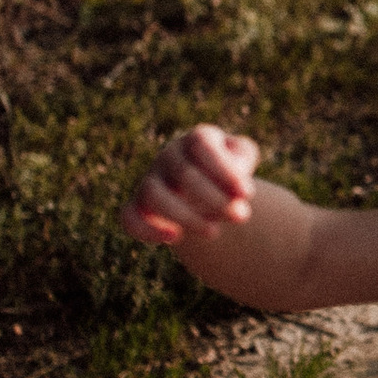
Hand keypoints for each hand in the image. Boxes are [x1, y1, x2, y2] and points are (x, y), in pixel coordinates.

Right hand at [124, 123, 259, 247]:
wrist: (210, 191)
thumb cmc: (228, 171)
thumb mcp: (242, 157)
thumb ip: (242, 156)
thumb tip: (233, 175)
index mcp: (195, 140)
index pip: (201, 145)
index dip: (224, 169)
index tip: (248, 194)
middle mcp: (168, 156)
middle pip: (183, 174)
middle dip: (215, 199)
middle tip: (242, 216)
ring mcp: (150, 180)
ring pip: (153, 195)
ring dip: (185, 217)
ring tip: (214, 232)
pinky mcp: (138, 207)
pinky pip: (129, 217)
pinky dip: (146, 230)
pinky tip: (175, 238)